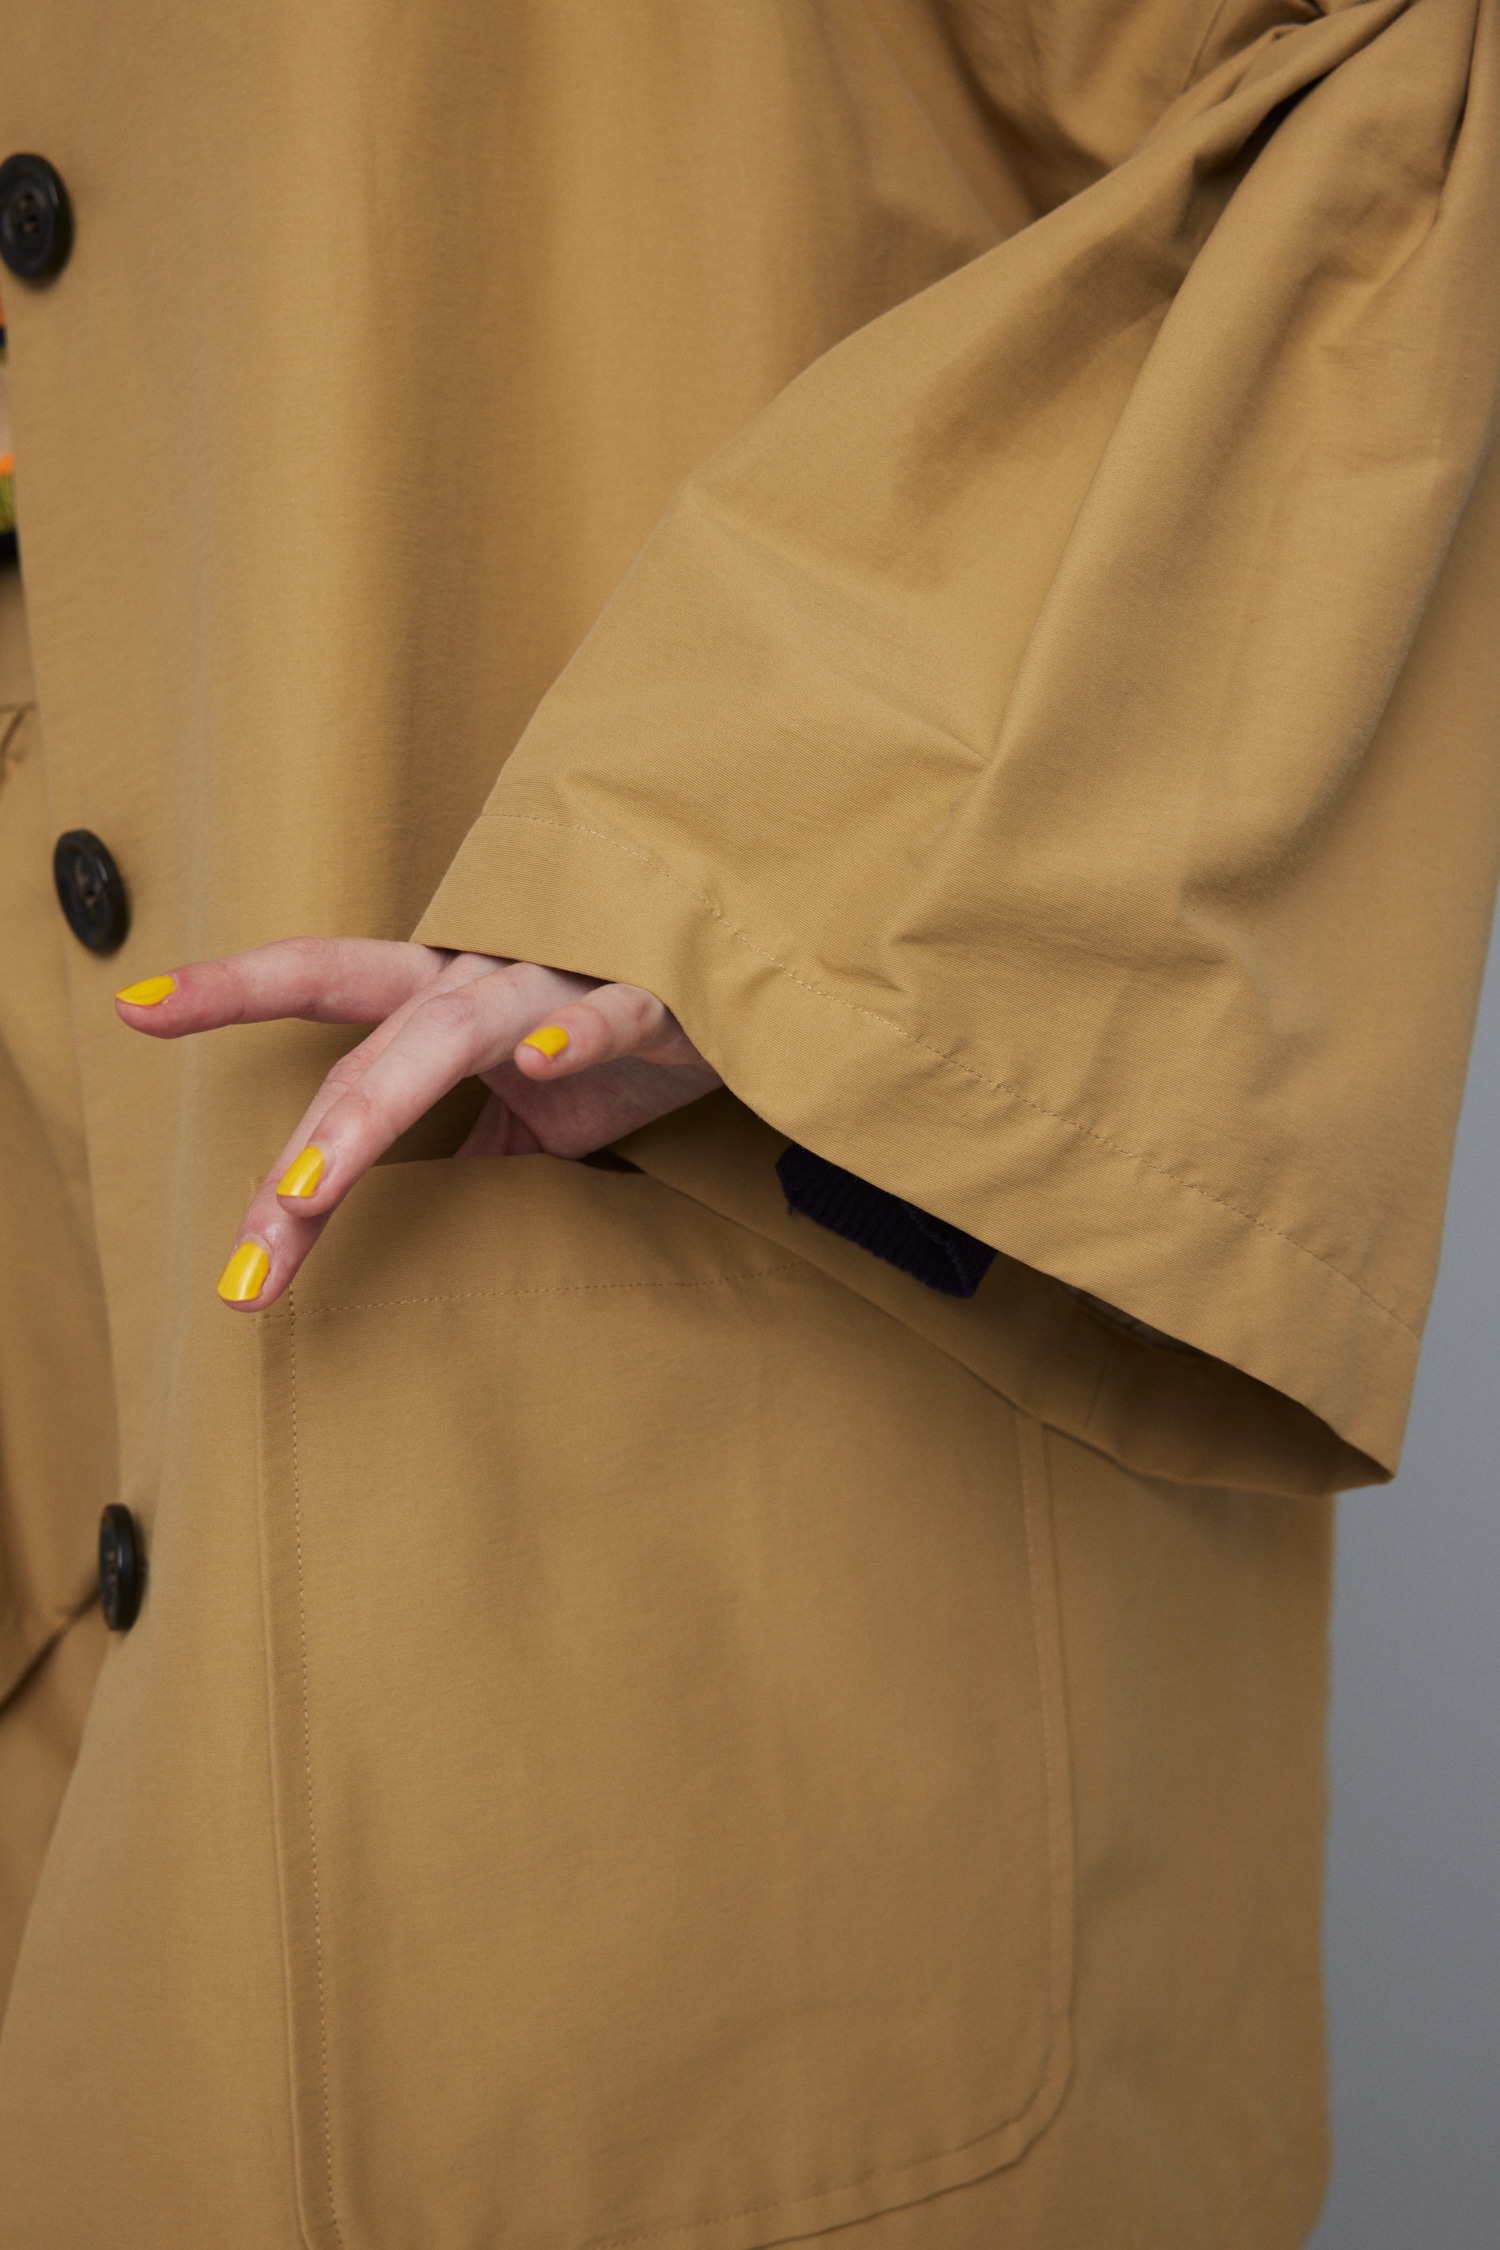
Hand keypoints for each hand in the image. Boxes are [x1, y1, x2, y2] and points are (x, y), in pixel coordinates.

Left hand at [115, 938, 721, 1308]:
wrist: (757, 993)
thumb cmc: (632, 1041)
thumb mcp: (532, 1115)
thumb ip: (463, 1153)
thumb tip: (401, 1225)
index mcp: (448, 996)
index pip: (324, 988)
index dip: (232, 992)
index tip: (134, 1008)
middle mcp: (487, 975)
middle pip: (369, 1046)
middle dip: (302, 1148)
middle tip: (251, 1246)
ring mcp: (563, 980)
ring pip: (453, 1029)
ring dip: (376, 1106)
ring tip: (309, 1184)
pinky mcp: (655, 998)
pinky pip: (608, 1012)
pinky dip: (575, 1033)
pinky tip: (540, 1060)